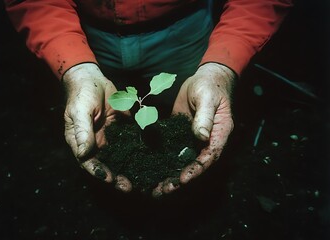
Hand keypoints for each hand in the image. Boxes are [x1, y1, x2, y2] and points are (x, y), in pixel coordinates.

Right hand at [63, 63, 131, 191]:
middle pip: (106, 164)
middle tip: (130, 186)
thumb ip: (82, 132)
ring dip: (129, 167)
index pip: (88, 163)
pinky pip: (130, 141)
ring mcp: (110, 137)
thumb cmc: (81, 95)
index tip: (110, 180)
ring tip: (142, 177)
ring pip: (120, 156)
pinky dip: (138, 150)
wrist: (92, 79)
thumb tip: (83, 154)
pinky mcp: (122, 129)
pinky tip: (149, 156)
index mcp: (81, 142)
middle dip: (117, 176)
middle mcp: (96, 143)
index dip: (99, 173)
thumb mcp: (80, 112)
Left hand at [152, 63, 234, 196]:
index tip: (182, 179)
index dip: (196, 169)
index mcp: (218, 134)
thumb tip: (200, 136)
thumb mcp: (208, 98)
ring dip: (169, 173)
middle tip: (162, 190)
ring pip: (182, 160)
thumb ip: (204, 116)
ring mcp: (192, 138)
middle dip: (178, 179)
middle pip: (194, 164)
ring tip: (153, 186)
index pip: (209, 156)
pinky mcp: (181, 133)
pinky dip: (163, 159)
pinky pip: (172, 148)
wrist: (206, 78)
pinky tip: (149, 166)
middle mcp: (206, 141)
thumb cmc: (211, 86)